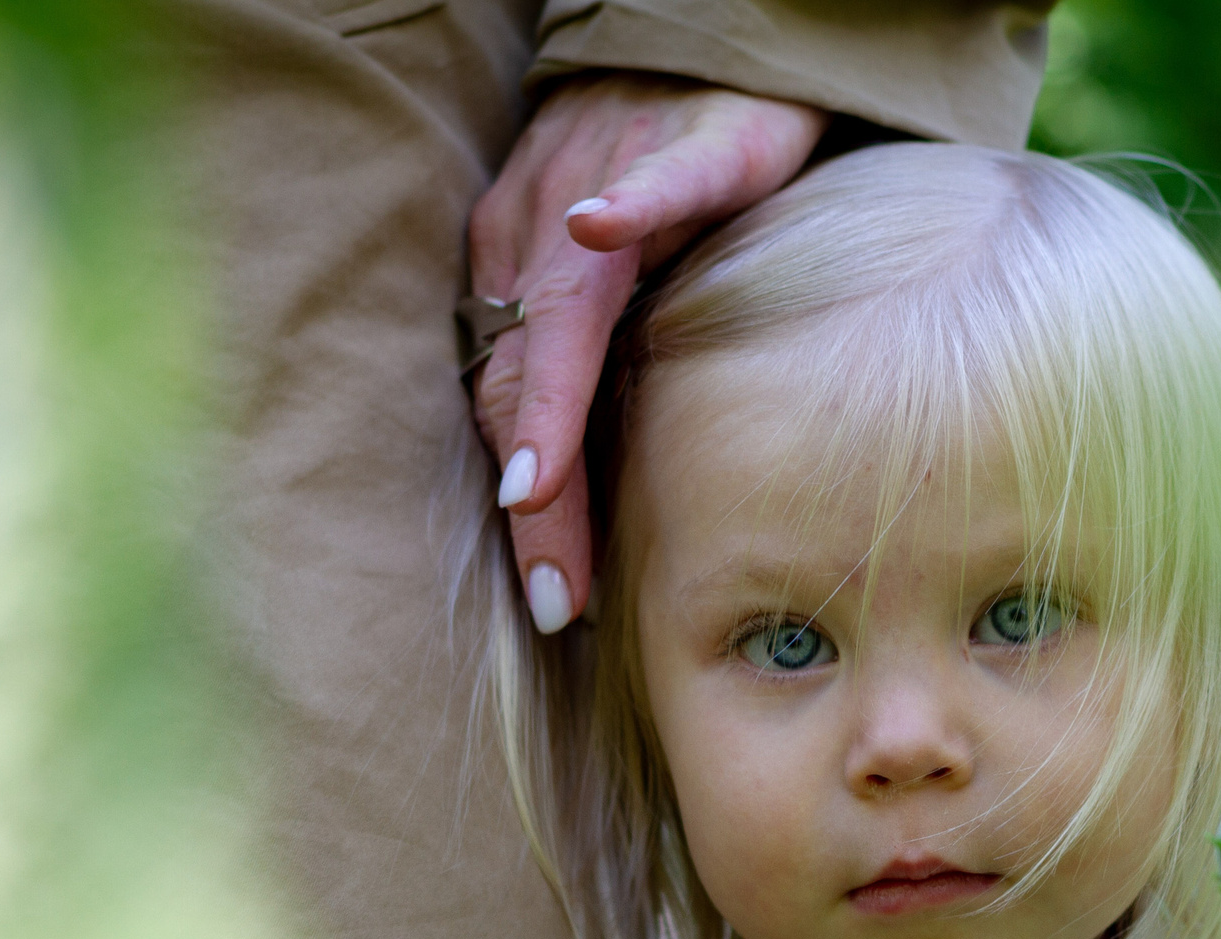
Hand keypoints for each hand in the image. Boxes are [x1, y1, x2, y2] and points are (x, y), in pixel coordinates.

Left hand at [468, 74, 825, 631]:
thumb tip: (591, 488)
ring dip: (550, 401)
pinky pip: (650, 178)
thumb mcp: (620, 280)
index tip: (550, 600)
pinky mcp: (687, 143)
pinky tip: (598, 231)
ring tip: (543, 492)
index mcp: (520, 275)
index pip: (509, 407)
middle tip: (554, 598)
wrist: (711, 48)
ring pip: (568, 304)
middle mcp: (538, 234)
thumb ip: (598, 362)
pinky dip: (622, 208)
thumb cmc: (668, 176)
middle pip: (521, 380)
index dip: (534, 509)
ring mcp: (604, 182)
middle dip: (540, 500)